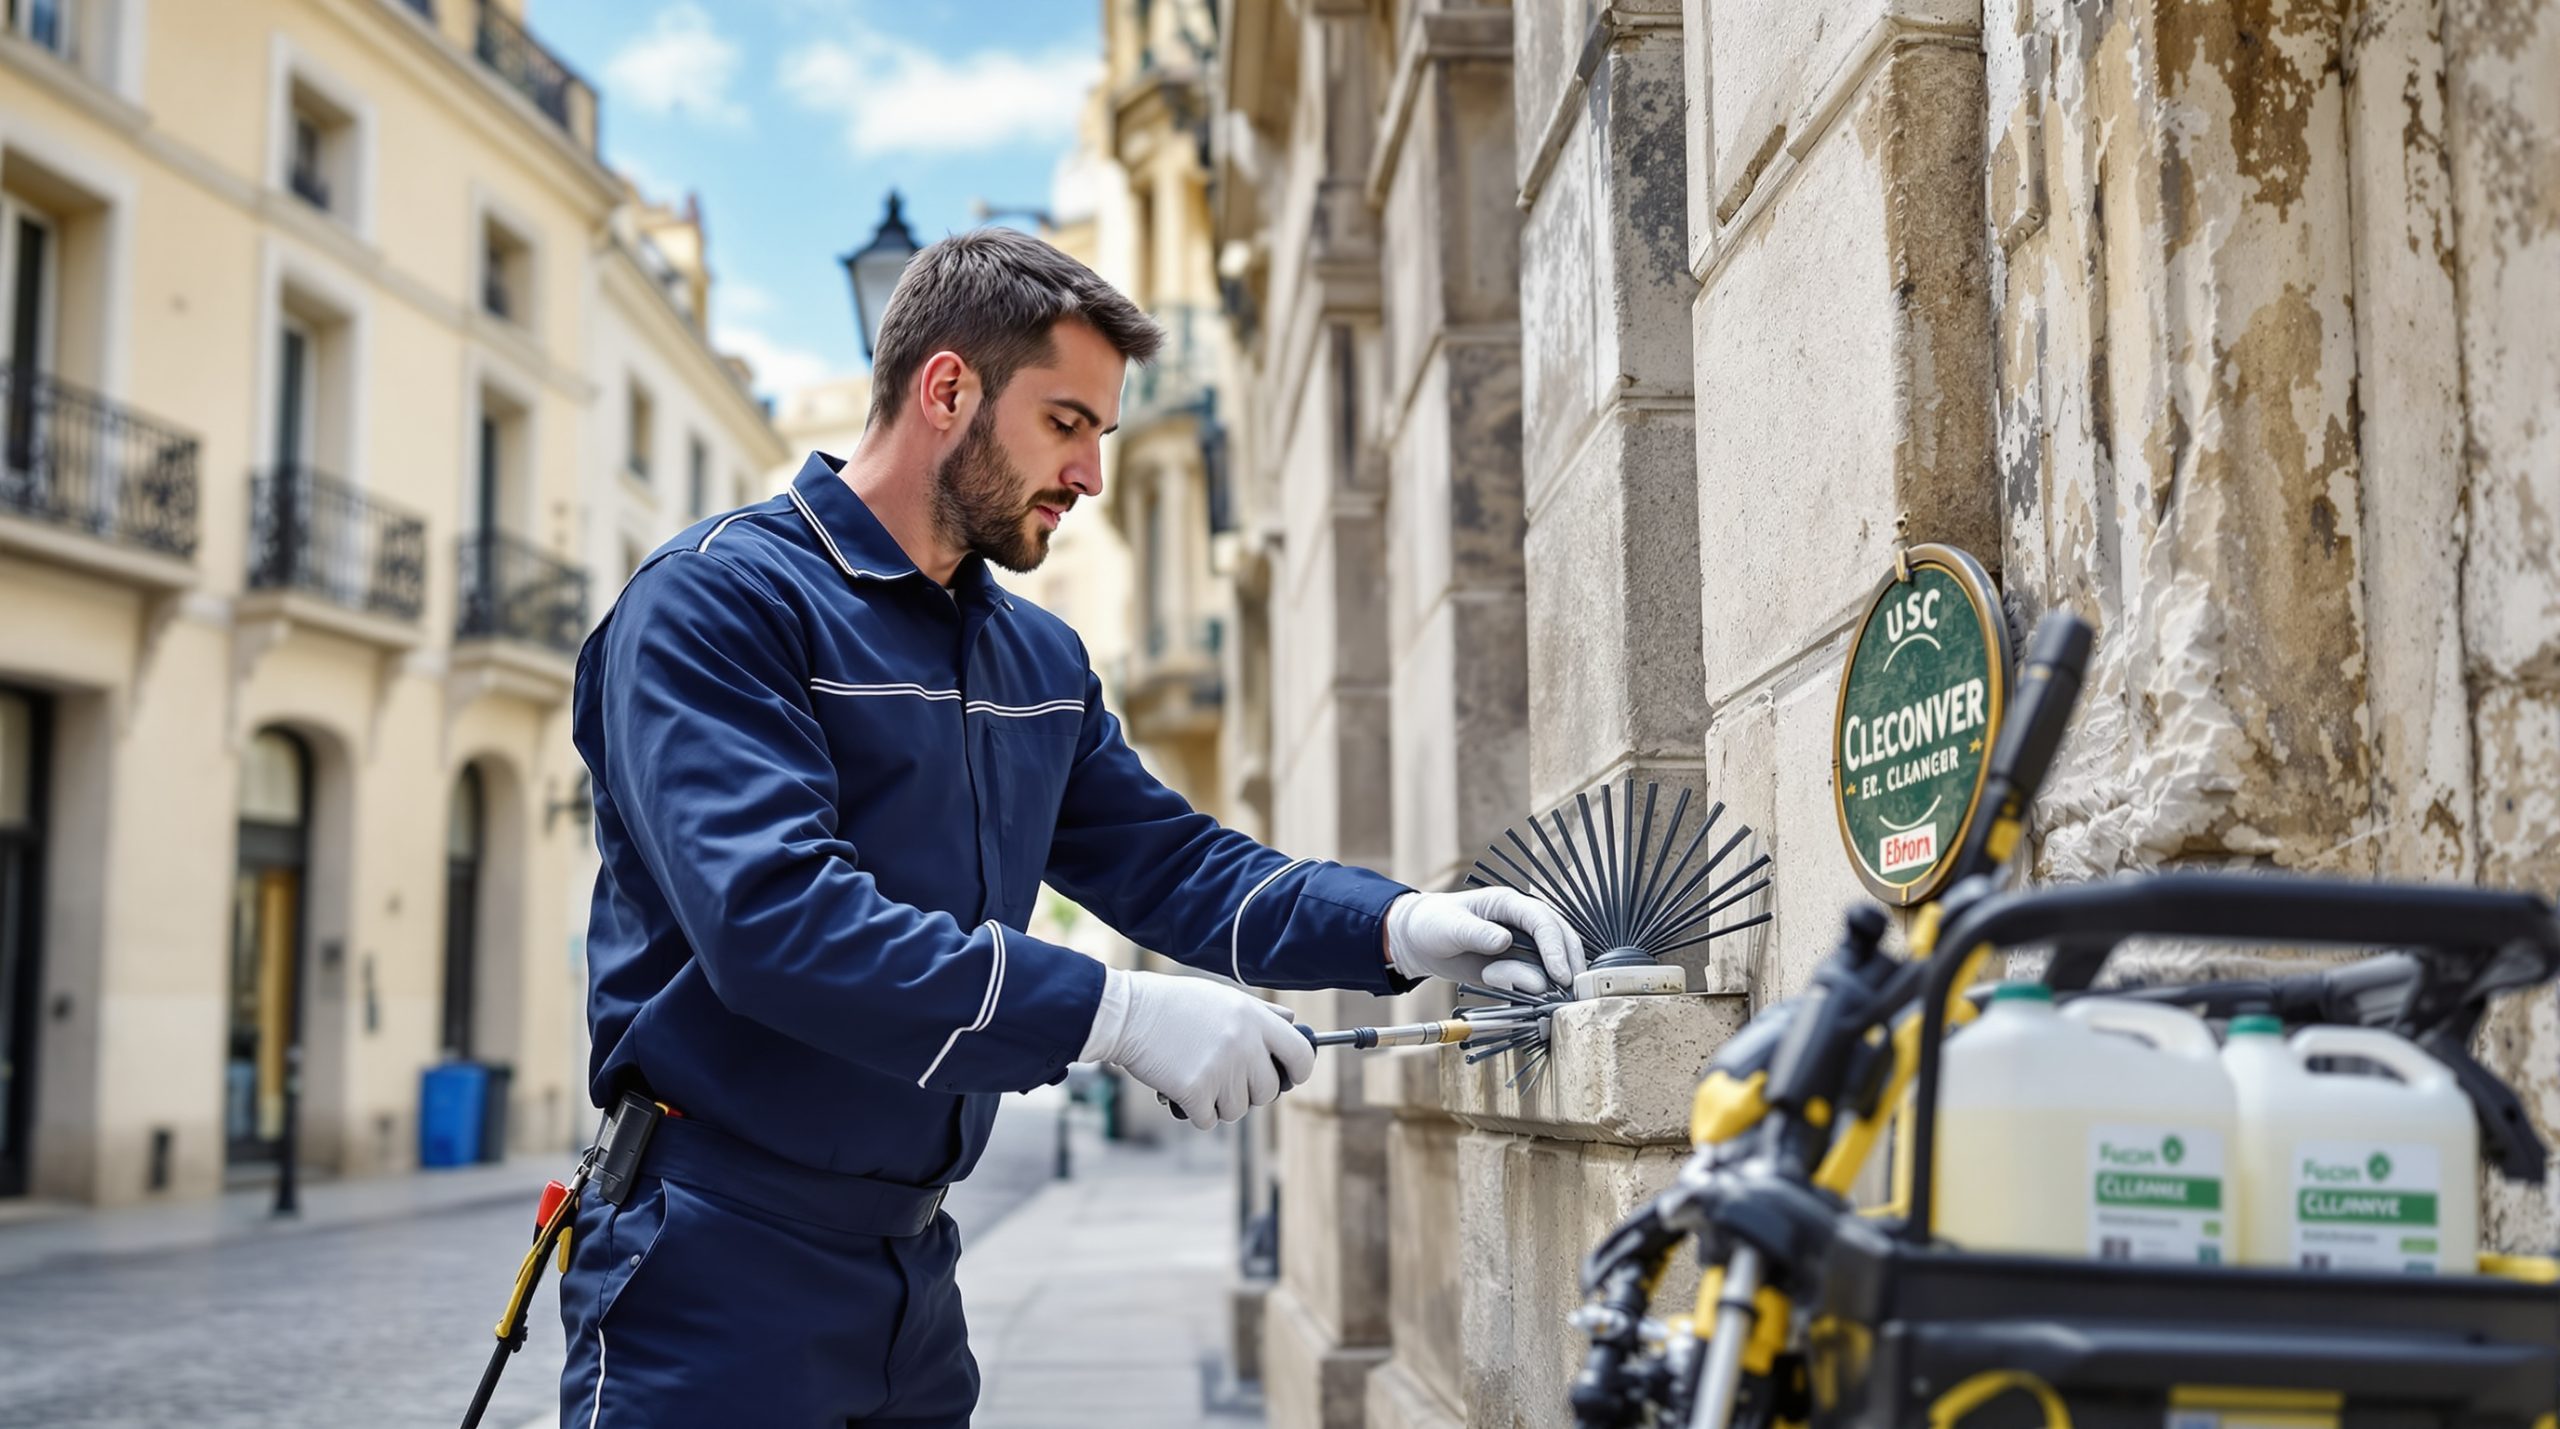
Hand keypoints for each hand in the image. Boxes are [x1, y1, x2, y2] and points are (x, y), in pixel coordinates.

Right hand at [1079, 968, 1315, 1129]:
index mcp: (1254, 1019)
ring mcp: (1221, 1069)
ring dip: (1218, 1102)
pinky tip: (1180, 1087)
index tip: (1288, 1076)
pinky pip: (1207, 1120)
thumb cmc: (1173, 1004)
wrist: (1128, 1013)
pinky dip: (1194, 1111)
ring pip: (1237, 1110)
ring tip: (1196, 1076)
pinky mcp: (1196, 1091)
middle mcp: (1244, 1045)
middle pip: (1268, 1092)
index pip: (1301, 1055)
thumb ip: (1259, 1013)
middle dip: (1248, 1092)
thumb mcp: (1222, 997)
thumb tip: (1291, 1022)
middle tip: (1223, 1078)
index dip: (1298, 1071)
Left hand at [1385, 887, 1584, 993]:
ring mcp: (1522, 944)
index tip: (1560, 975)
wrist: (1420, 941)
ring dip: (1548, 981)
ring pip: (1551, 962)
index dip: (1555, 947)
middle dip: (1568, 966)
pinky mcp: (1516, 963)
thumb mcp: (1451, 927)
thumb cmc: (1434, 923)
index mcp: (1509, 903)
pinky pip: (1535, 977)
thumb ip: (1477, 933)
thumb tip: (1504, 941)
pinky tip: (1520, 996)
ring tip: (1525, 994)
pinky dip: (1535, 989)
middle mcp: (1522, 922)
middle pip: (1561, 939)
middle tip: (1570, 995)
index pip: (1542, 921)